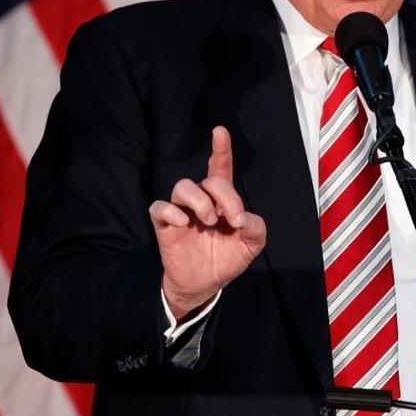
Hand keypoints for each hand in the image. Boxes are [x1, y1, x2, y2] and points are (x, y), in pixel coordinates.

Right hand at [150, 126, 266, 320]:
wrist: (206, 284)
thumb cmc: (228, 257)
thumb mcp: (252, 244)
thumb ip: (256, 227)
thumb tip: (242, 218)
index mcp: (222, 200)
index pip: (220, 168)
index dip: (220, 149)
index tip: (219, 131)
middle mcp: (201, 200)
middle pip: (208, 180)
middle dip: (226, 196)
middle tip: (234, 219)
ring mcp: (182, 211)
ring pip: (182, 186)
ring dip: (200, 201)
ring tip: (209, 220)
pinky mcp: (165, 225)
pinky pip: (159, 207)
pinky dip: (171, 211)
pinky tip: (183, 222)